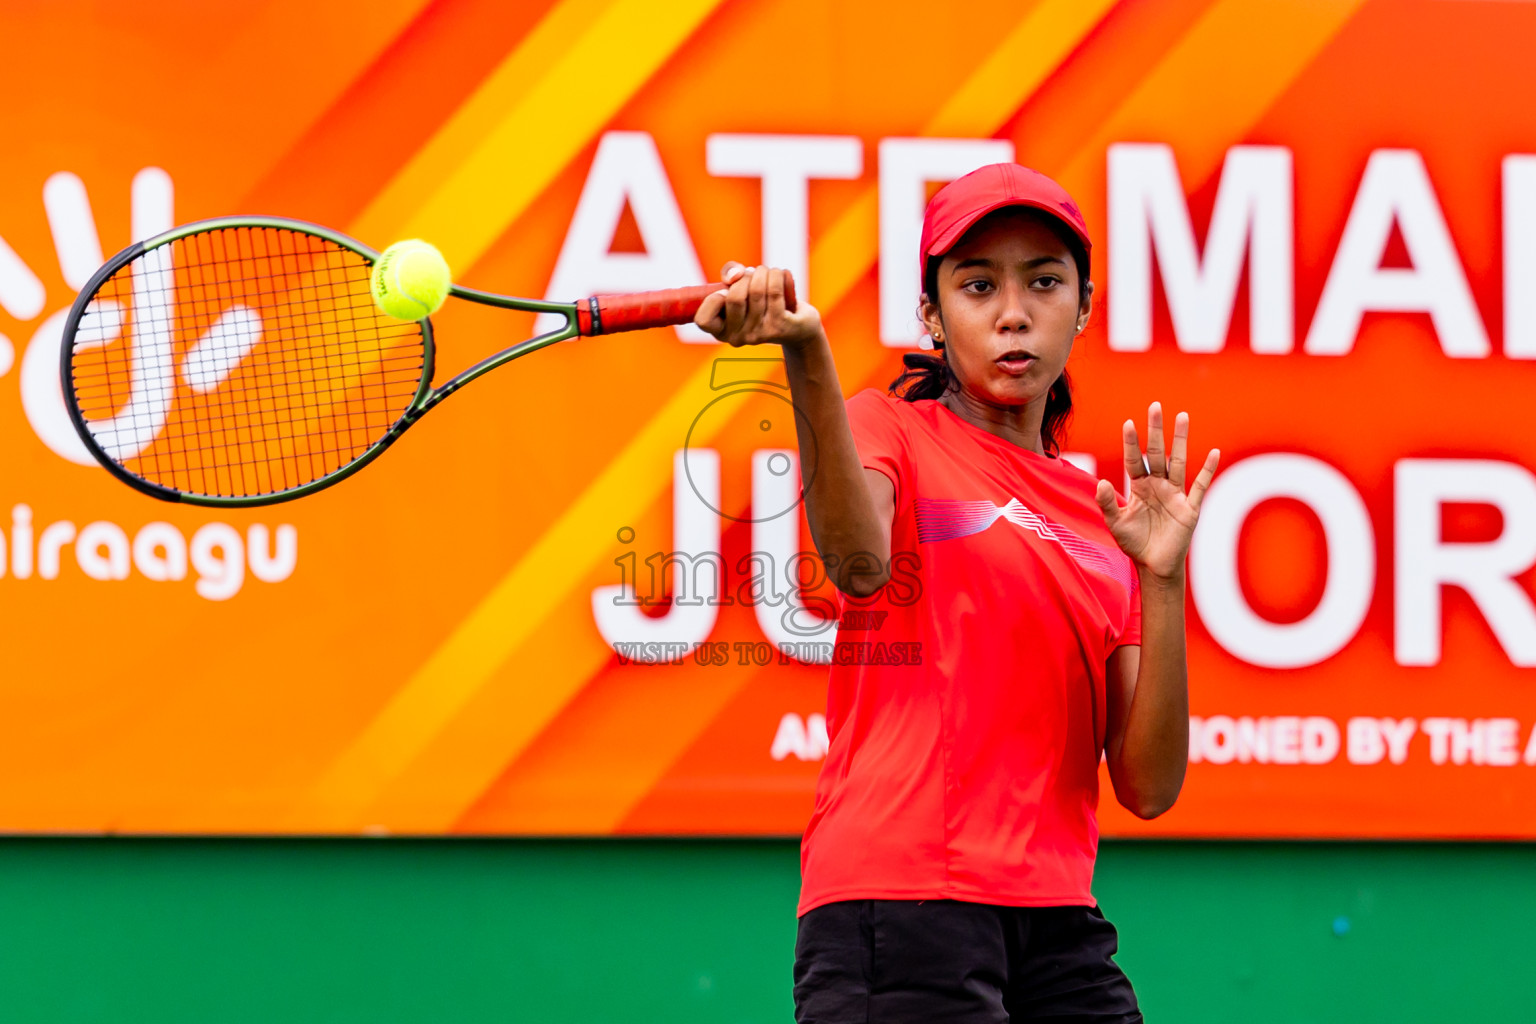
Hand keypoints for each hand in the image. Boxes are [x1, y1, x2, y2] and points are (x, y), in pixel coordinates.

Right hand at [693, 262, 823, 350]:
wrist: (798, 325)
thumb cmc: (763, 302)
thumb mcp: (739, 287)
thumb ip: (729, 274)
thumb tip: (735, 275)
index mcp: (721, 332)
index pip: (703, 320)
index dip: (713, 299)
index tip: (725, 292)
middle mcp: (738, 338)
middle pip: (734, 297)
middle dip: (745, 277)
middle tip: (753, 276)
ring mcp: (759, 334)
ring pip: (757, 290)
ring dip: (763, 272)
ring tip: (767, 272)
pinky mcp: (780, 327)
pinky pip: (775, 291)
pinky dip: (777, 275)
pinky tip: (780, 274)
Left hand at [1094, 402, 1218, 582]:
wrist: (1154, 566)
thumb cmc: (1134, 543)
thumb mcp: (1115, 523)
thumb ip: (1106, 503)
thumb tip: (1100, 482)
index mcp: (1139, 487)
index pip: (1135, 460)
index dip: (1132, 443)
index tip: (1128, 423)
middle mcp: (1158, 485)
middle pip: (1157, 453)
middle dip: (1156, 431)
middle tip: (1155, 406)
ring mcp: (1175, 494)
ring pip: (1178, 462)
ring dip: (1180, 440)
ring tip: (1183, 416)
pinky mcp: (1190, 508)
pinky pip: (1200, 486)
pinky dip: (1207, 470)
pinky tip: (1213, 452)